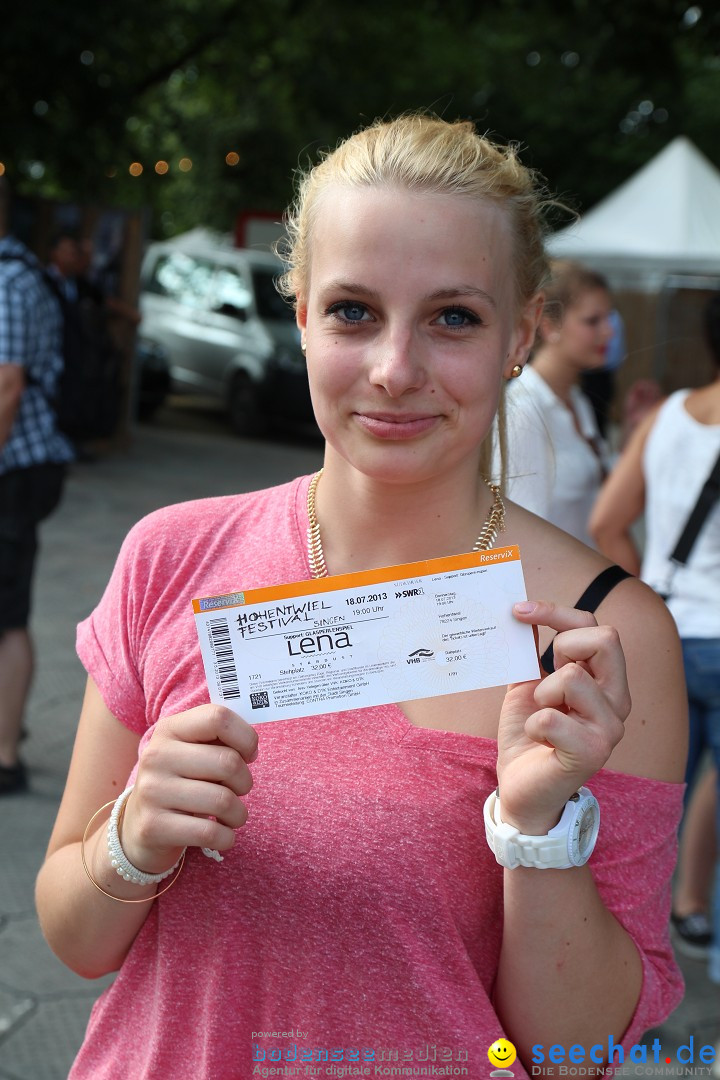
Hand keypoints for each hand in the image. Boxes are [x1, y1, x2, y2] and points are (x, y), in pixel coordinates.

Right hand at [119, 704, 257, 873]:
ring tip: (231, 814)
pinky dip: (227, 837)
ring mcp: (152, 791)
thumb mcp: (193, 751)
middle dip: (245, 781)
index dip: (245, 737)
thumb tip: (250, 748)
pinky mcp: (153, 827)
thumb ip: (220, 739)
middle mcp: (156, 756)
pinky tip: (221, 833)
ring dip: (238, 813)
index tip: (248, 754)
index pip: (218, 718)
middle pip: (228, 762)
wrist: (137, 825)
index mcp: (170, 729)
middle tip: (238, 789)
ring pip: (223, 801)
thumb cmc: (180, 781)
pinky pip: (210, 833)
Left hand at [496, 601, 629, 834]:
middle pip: (606, 639)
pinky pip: (551, 717)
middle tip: (542, 673)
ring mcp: (609, 727)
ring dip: (542, 693)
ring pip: (574, 676)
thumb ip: (530, 652)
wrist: (521, 789)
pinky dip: (533, 724)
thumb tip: (524, 613)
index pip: (595, 628)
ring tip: (540, 716)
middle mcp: (617, 700)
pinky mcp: (592, 752)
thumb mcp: (527, 684)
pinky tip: (539, 739)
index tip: (520, 611)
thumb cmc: (528, 735)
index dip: (557, 612)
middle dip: (563, 645)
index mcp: (604, 680)